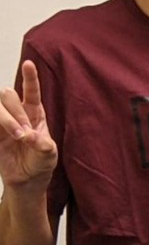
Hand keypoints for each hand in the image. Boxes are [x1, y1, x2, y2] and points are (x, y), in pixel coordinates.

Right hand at [0, 61, 58, 189]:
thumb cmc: (40, 164)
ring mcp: (1, 121)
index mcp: (35, 114)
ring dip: (5, 118)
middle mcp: (16, 113)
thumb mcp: (48, 156)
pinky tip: (3, 137)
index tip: (29, 64)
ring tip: (17, 137)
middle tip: (23, 135)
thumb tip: (31, 137)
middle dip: (15, 113)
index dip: (30, 77)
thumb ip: (42, 145)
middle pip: (7, 95)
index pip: (31, 92)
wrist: (26, 181)